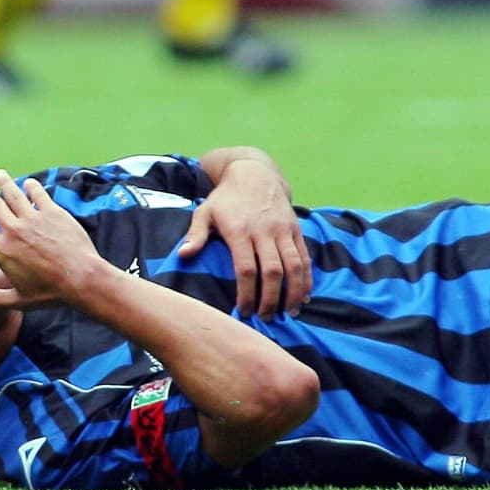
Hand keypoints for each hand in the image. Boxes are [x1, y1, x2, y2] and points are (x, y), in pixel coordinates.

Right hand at [0, 169, 104, 311]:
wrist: (81, 278)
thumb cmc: (50, 292)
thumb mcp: (19, 300)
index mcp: (3, 251)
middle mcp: (15, 231)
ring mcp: (34, 219)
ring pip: (14, 195)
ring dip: (4, 183)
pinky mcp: (54, 213)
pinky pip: (39, 195)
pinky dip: (32, 187)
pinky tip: (28, 183)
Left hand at [179, 159, 311, 320]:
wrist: (255, 172)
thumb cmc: (226, 198)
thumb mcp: (205, 211)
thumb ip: (195, 235)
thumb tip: (183, 256)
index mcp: (239, 230)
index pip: (246, 268)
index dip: (248, 293)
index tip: (244, 311)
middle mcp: (264, 230)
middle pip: (273, 271)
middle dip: (271, 298)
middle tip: (265, 317)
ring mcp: (282, 229)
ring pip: (294, 265)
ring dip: (293, 292)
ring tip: (289, 312)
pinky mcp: (295, 228)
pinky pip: (304, 256)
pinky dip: (306, 277)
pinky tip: (304, 295)